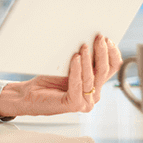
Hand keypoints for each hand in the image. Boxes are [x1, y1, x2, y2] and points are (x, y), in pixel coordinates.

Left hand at [0, 34, 121, 118]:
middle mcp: (94, 94)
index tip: (108, 39)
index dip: (112, 52)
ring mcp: (85, 101)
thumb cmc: (48, 79)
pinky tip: (74, 58)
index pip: (113, 67)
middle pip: (104, 71)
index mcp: (95, 83)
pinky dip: (76, 70)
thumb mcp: (70, 65)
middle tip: (98, 38)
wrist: (29, 95)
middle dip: (102, 52)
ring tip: (83, 46)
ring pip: (92, 77)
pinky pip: (78, 84)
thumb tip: (91, 38)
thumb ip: (82, 58)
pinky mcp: (74, 104)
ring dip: (88, 59)